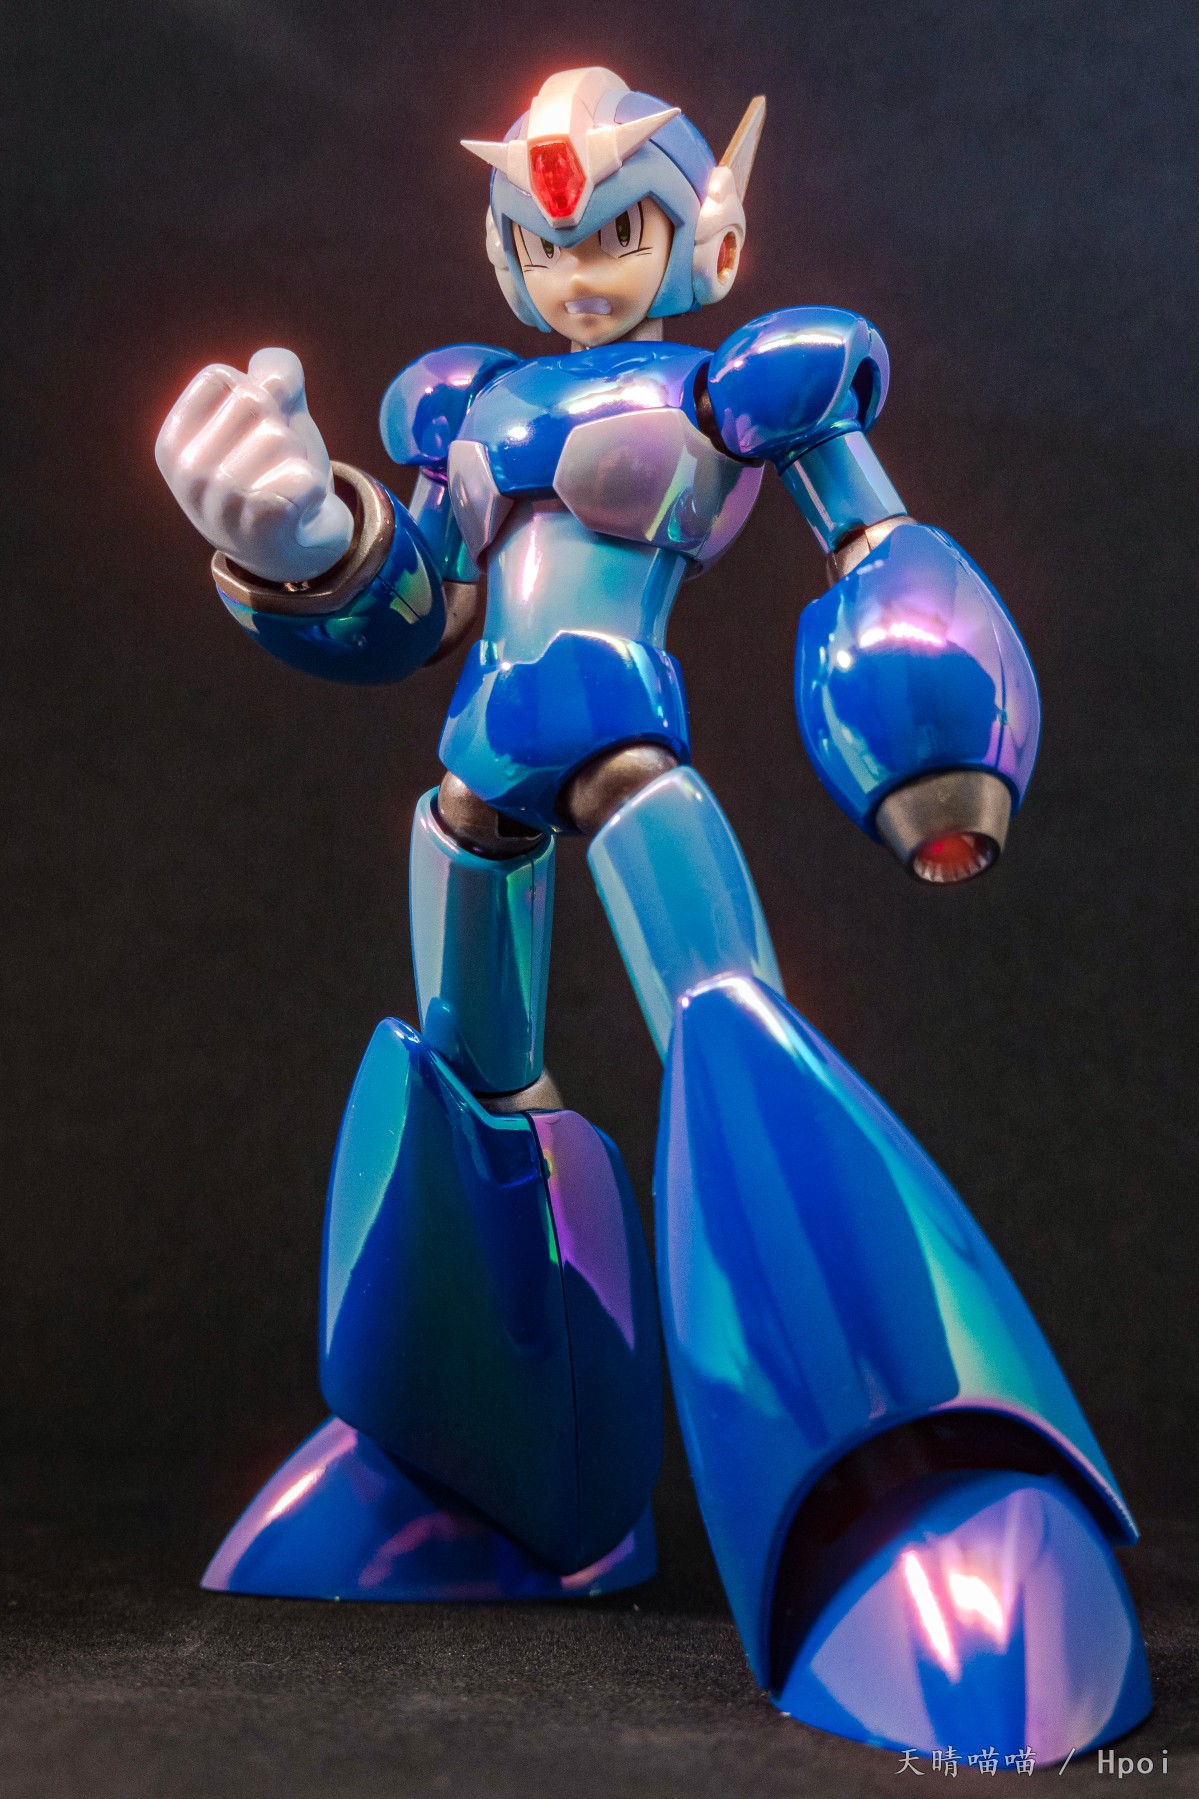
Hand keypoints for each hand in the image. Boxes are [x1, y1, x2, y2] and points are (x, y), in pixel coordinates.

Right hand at [155, 348, 353, 583]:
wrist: (291, 552)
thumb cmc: (273, 471)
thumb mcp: (273, 414)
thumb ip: (276, 374)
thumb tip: (277, 380)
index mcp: (173, 444)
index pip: (221, 378)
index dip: (256, 396)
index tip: (253, 437)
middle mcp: (187, 474)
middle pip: (254, 402)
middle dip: (281, 428)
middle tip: (275, 467)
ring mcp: (220, 504)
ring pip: (282, 438)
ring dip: (299, 461)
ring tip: (286, 490)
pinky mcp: (260, 528)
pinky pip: (303, 479)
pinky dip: (314, 490)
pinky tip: (299, 510)